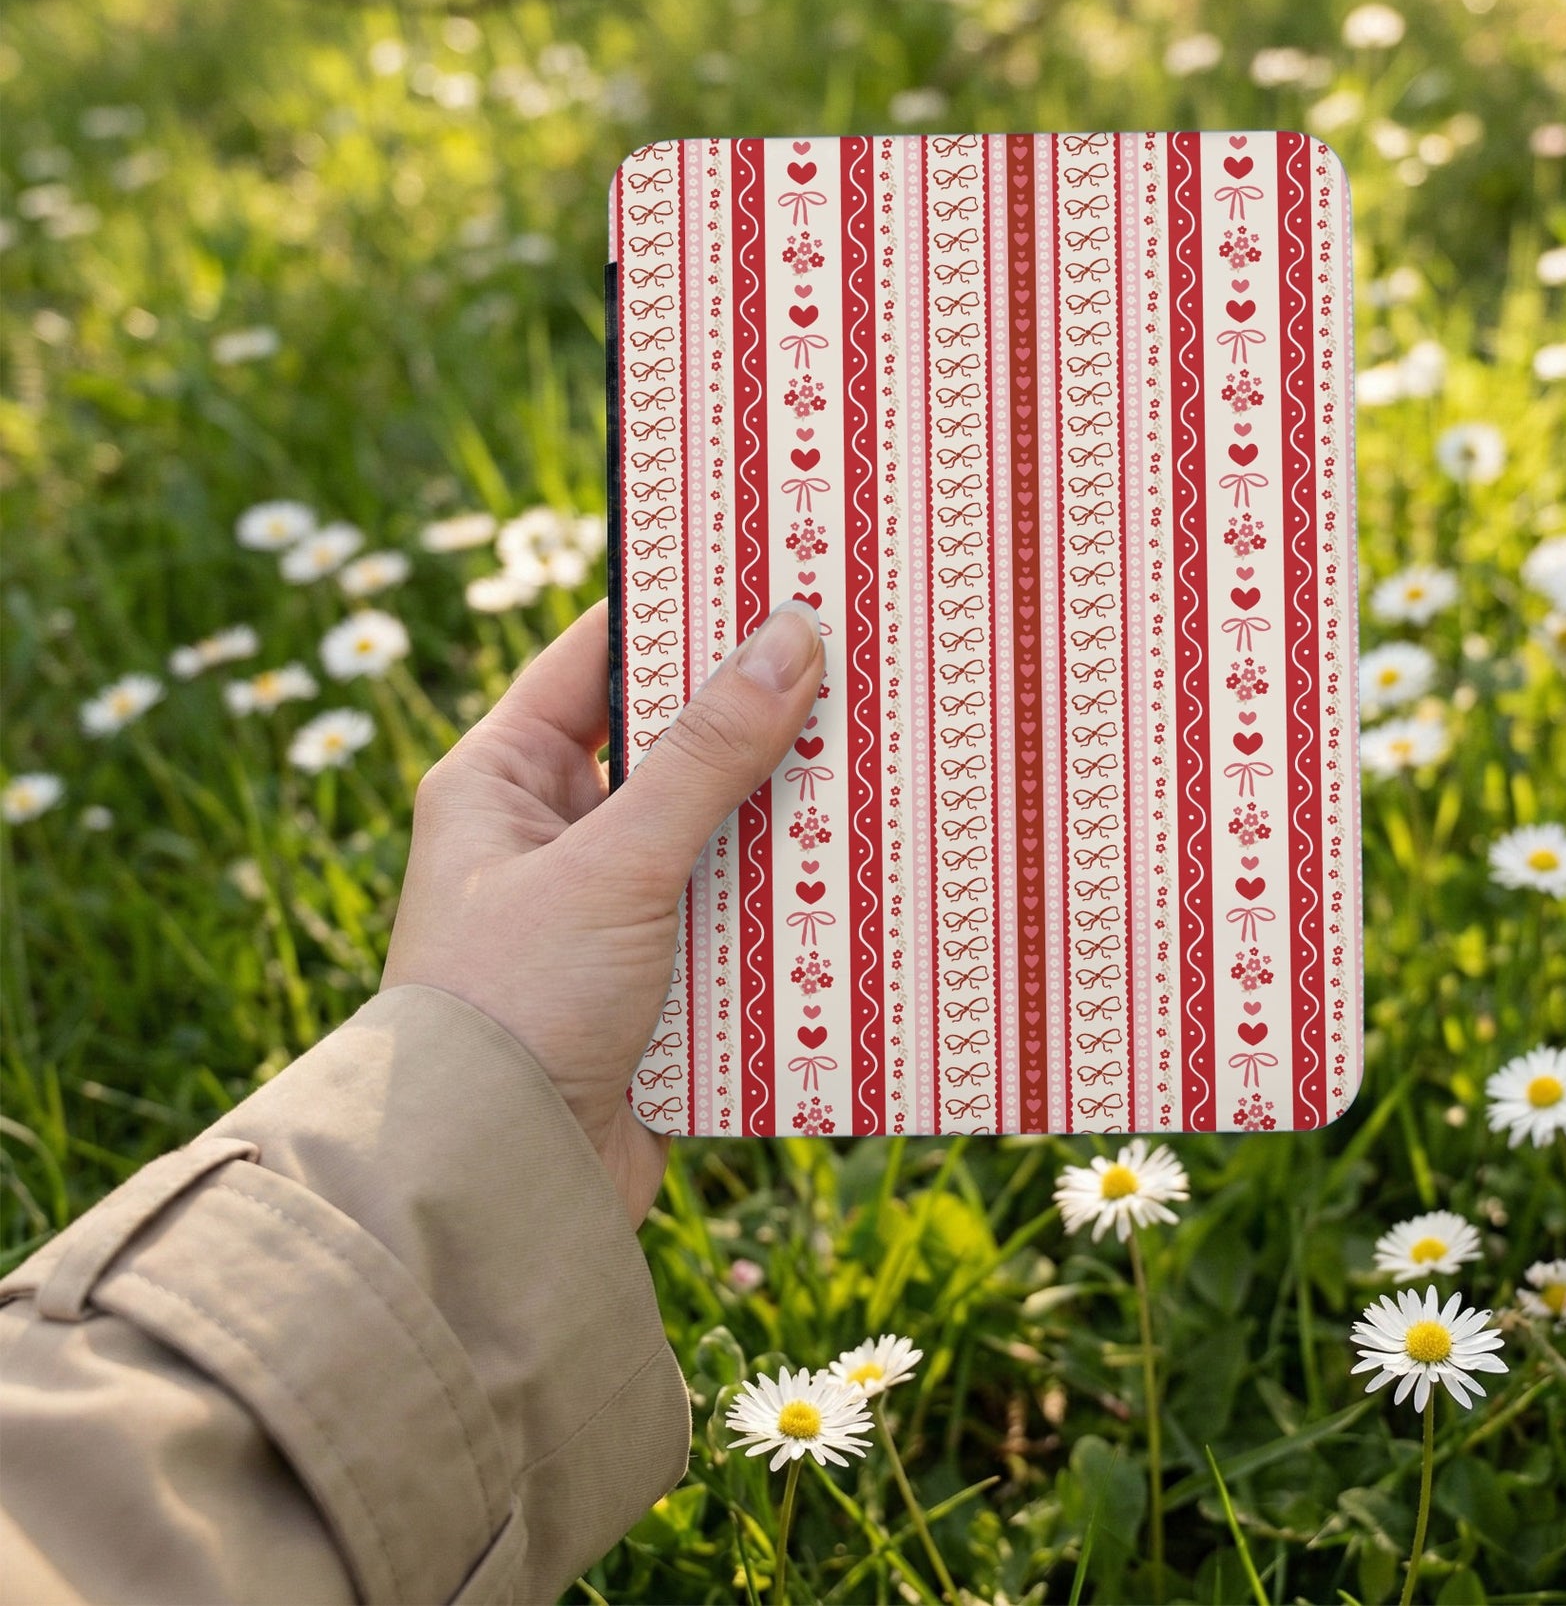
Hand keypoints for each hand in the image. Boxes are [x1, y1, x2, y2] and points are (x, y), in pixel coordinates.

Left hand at [383, 598, 825, 1224]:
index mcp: (502, 780)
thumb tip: (792, 634)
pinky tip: (869, 866)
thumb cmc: (511, 1004)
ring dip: (786, 810)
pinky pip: (737, 917)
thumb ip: (705, 755)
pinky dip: (791, 899)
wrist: (491, 1191)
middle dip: (759, 712)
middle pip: (672, 744)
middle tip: (857, 654)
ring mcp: (608, 912)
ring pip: (717, 832)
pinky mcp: (658, 985)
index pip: (597, 656)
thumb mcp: (614, 864)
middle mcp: (551, 835)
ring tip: (885, 748)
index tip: (771, 565)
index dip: (681, 606)